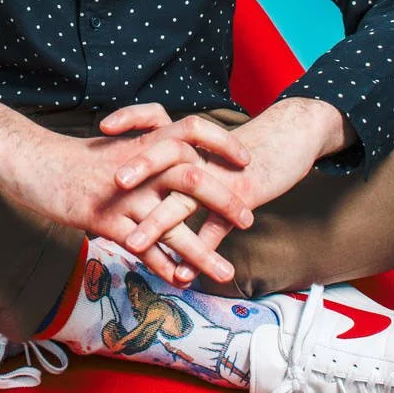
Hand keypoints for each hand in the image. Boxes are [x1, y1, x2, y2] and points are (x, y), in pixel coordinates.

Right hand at [0, 108, 252, 287]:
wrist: (31, 160)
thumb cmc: (71, 158)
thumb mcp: (113, 150)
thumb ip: (145, 157)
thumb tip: (172, 168)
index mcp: (142, 141)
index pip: (193, 129)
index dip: (221, 142)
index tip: (244, 160)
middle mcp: (138, 165)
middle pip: (192, 177)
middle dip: (224, 201)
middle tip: (247, 220)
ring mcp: (122, 192)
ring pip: (171, 223)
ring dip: (201, 251)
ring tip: (226, 273)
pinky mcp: (104, 217)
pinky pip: (142, 246)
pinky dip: (163, 265)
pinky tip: (179, 281)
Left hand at [103, 98, 345, 283]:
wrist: (290, 136)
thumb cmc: (240, 146)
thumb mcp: (207, 144)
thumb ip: (176, 153)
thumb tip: (139, 169)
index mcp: (190, 137)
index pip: (155, 117)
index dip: (130, 118)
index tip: (103, 128)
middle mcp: (203, 153)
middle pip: (167, 152)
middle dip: (140, 167)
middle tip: (114, 183)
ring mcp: (222, 174)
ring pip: (187, 197)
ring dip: (159, 223)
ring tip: (133, 246)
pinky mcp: (243, 195)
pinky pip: (217, 227)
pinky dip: (199, 252)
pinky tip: (181, 275)